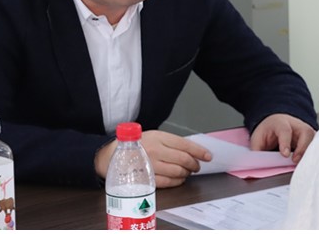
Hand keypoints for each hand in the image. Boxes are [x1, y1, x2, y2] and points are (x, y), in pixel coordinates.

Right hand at [94, 131, 212, 188]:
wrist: (111, 156)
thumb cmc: (135, 145)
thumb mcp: (153, 136)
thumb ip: (170, 142)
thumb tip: (191, 150)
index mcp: (159, 137)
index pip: (185, 145)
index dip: (200, 151)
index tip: (208, 156)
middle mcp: (155, 150)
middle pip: (183, 159)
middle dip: (194, 164)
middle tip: (197, 166)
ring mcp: (150, 165)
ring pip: (177, 172)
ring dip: (186, 173)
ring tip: (188, 172)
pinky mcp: (146, 178)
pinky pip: (167, 182)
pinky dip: (177, 182)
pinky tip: (179, 180)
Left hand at [249, 113, 315, 163]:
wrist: (275, 123)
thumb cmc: (267, 131)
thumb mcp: (257, 139)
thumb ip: (257, 151)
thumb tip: (258, 166)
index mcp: (280, 123)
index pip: (285, 131)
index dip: (285, 143)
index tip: (284, 155)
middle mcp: (296, 124)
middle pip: (305, 132)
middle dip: (302, 147)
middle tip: (295, 160)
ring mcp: (305, 130)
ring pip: (314, 138)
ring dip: (310, 152)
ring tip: (302, 164)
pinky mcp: (310, 138)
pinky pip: (316, 145)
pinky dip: (313, 153)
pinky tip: (307, 162)